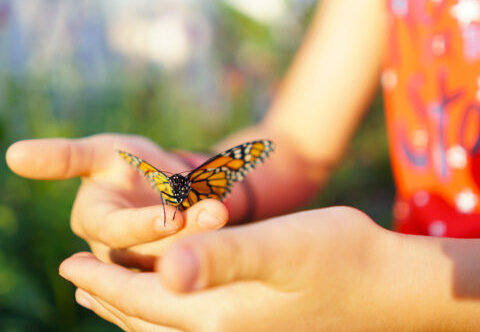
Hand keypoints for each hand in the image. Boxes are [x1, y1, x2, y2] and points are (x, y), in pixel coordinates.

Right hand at [6, 134, 227, 267]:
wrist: (162, 180)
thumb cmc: (125, 162)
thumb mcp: (99, 153)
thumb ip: (63, 157)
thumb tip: (13, 154)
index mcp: (95, 222)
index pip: (114, 231)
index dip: (140, 224)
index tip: (171, 215)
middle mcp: (119, 248)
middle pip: (151, 248)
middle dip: (186, 229)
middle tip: (215, 211)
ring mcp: (149, 257)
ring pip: (177, 254)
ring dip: (205, 235)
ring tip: (225, 211)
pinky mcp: (175, 260)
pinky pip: (196, 255)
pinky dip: (215, 243)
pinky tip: (233, 227)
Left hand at [59, 206, 401, 331]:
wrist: (387, 287)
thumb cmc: (338, 255)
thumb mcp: (279, 247)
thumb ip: (220, 258)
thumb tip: (163, 273)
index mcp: (219, 316)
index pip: (139, 300)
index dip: (101, 280)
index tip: (68, 266)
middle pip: (144, 321)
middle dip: (107, 298)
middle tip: (77, 281)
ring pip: (164, 330)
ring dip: (131, 310)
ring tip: (107, 296)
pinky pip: (193, 330)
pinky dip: (164, 317)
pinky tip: (166, 304)